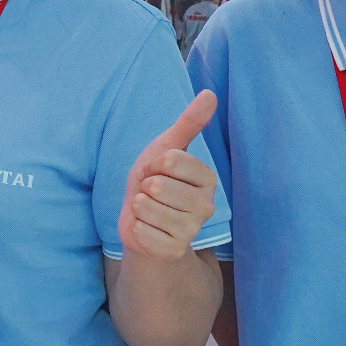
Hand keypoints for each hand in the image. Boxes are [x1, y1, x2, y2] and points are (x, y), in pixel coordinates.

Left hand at [117, 91, 217, 261]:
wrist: (141, 220)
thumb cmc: (154, 181)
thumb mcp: (166, 148)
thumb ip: (189, 123)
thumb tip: (210, 94)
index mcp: (208, 178)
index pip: (170, 160)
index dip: (153, 164)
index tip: (157, 171)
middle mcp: (207, 206)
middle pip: (158, 185)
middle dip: (144, 187)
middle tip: (151, 194)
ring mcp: (192, 231)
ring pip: (148, 207)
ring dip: (139, 207)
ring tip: (148, 210)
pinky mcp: (173, 250)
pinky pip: (141, 231)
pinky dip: (136, 228)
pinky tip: (146, 229)